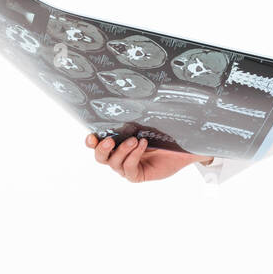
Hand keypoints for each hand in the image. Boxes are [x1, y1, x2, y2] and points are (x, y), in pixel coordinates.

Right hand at [84, 124, 209, 182]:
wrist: (181, 148)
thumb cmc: (162, 134)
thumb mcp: (147, 123)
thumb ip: (134, 117)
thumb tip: (127, 98)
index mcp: (116, 144)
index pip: (96, 144)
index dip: (90, 142)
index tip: (91, 135)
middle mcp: (118, 157)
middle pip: (100, 157)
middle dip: (102, 149)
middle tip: (109, 140)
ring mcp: (126, 168)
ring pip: (114, 163)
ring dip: (122, 150)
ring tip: (134, 140)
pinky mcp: (136, 175)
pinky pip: (129, 168)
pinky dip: (134, 156)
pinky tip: (142, 144)